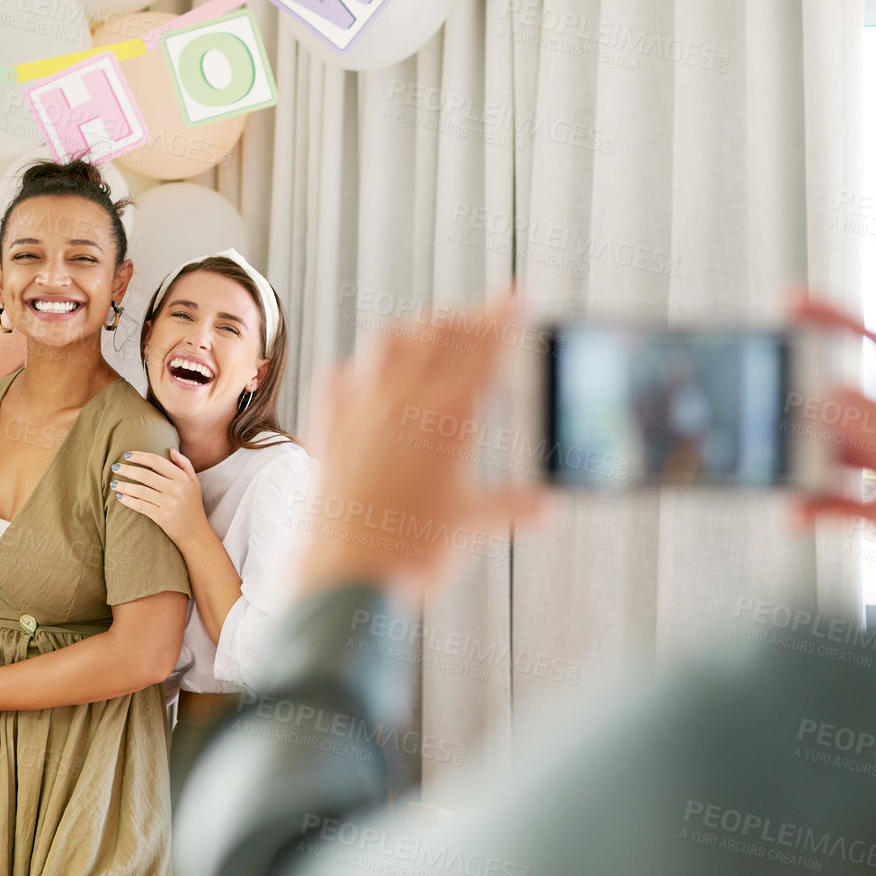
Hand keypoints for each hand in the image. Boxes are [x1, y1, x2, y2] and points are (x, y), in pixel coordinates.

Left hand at [111, 449, 211, 546]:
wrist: (196, 533)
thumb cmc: (193, 506)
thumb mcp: (194, 482)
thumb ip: (185, 464)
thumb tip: (172, 450)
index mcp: (182, 478)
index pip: (157, 462)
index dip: (140, 456)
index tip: (127, 455)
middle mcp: (175, 489)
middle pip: (145, 475)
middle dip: (127, 469)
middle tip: (114, 467)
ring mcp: (168, 504)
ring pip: (140, 490)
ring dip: (124, 485)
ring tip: (113, 483)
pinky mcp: (162, 517)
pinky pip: (140, 506)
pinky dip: (128, 500)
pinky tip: (120, 496)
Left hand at [296, 291, 545, 599]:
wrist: (346, 581)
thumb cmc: (412, 557)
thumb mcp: (470, 527)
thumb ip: (511, 508)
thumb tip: (547, 508)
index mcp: (447, 421)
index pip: (484, 352)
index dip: (504, 318)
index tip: (517, 295)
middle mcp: (402, 405)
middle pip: (438, 334)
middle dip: (463, 319)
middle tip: (479, 320)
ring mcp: (360, 413)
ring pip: (387, 344)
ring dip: (414, 331)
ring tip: (430, 335)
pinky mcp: (328, 431)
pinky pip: (338, 379)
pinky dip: (358, 368)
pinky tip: (365, 375)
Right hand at [790, 294, 875, 604]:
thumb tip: (827, 396)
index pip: (874, 347)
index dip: (835, 323)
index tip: (795, 308)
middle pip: (841, 407)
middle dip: (805, 411)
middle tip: (774, 418)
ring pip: (835, 456)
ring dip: (806, 467)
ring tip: (783, 472)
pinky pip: (838, 502)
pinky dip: (815, 507)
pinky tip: (800, 512)